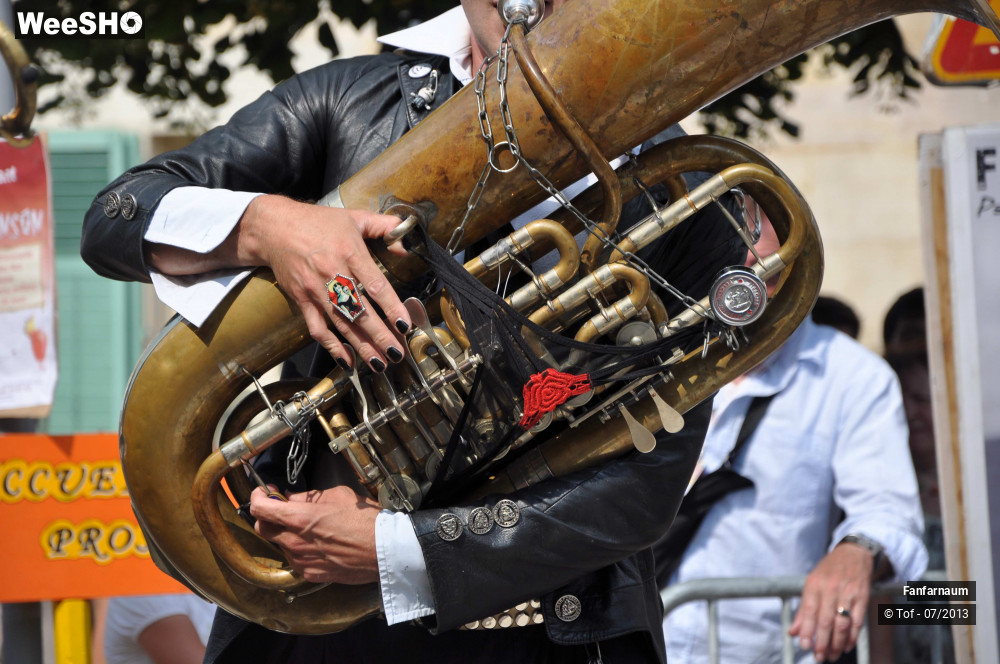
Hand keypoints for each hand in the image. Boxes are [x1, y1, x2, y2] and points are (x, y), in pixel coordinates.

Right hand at [238, 195, 410, 371]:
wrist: (274, 228)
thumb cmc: (319, 222)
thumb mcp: (355, 216)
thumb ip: (385, 227)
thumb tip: (407, 245)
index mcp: (349, 252)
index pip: (375, 284)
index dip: (391, 306)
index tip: (405, 324)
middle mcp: (332, 274)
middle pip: (359, 311)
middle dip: (379, 335)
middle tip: (397, 353)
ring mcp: (315, 290)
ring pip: (341, 324)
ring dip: (361, 346)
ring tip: (379, 364)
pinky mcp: (301, 300)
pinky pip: (317, 328)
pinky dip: (332, 347)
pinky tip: (347, 361)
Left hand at [249, 485, 380, 584]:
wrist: (384, 549)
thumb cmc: (365, 521)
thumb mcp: (337, 495)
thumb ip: (309, 497)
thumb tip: (292, 498)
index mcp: (299, 518)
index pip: (260, 508)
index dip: (258, 496)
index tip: (265, 492)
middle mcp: (295, 541)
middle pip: (262, 528)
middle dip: (267, 516)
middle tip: (280, 508)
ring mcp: (302, 560)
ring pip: (280, 544)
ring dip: (285, 533)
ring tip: (307, 527)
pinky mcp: (311, 573)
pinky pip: (296, 559)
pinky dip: (300, 549)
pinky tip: (318, 543)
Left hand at [788, 543, 873, 661]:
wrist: (853, 553)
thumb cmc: (829, 570)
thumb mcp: (811, 584)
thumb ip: (803, 610)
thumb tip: (793, 631)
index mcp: (814, 584)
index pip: (809, 611)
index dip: (807, 631)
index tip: (804, 646)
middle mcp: (830, 589)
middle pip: (826, 621)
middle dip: (822, 642)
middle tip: (819, 657)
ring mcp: (847, 593)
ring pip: (842, 624)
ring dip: (837, 643)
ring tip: (832, 655)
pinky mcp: (862, 597)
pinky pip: (858, 621)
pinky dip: (852, 636)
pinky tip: (847, 645)